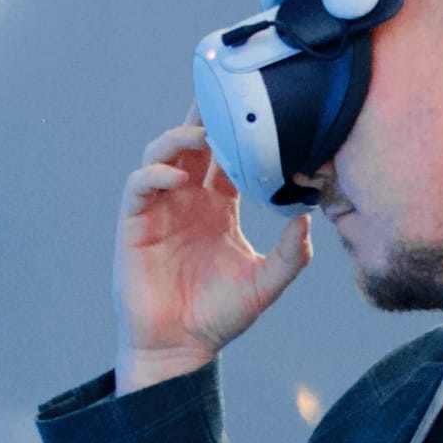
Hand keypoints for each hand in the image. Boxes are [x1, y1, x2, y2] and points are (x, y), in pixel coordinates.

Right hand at [120, 123, 318, 386]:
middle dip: (205, 117)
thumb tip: (308, 217)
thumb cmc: (219, 316)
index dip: (241, 135)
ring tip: (202, 135)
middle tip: (225, 95)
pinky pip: (138, 186)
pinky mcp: (135, 225)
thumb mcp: (266, 284)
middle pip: (193, 142)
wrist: (180, 348)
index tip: (263, 115)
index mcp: (219, 206)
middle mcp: (188, 200)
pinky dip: (154, 174)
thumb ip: (292, 255)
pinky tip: (176, 178)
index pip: (229, 156)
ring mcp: (160, 209)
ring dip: (179, 138)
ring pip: (161, 153)